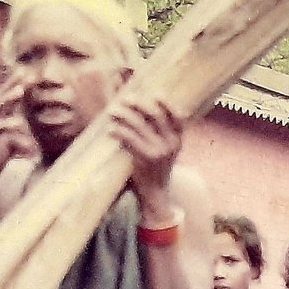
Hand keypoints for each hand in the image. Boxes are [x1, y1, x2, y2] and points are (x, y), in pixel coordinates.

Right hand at [0, 72, 36, 201]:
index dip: (15, 86)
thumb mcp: (7, 150)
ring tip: (20, 89)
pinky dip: (2, 125)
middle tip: (25, 71)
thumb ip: (17, 141)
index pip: (4, 100)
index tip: (29, 73)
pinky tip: (14, 120)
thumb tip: (30, 139)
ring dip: (6, 99)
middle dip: (10, 84)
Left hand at [109, 94, 182, 218]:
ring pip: (138, 124)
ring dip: (123, 115)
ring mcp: (158, 150)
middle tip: (125, 99)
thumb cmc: (157, 169)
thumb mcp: (167, 151)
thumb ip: (162, 134)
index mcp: (178, 140)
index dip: (167, 104)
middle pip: (155, 115)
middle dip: (138, 104)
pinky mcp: (144, 157)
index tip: (155, 95)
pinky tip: (110, 130)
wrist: (156, 194)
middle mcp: (171, 144)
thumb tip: (145, 109)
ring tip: (111, 112)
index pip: (177, 117)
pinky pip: (129, 138)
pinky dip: (118, 131)